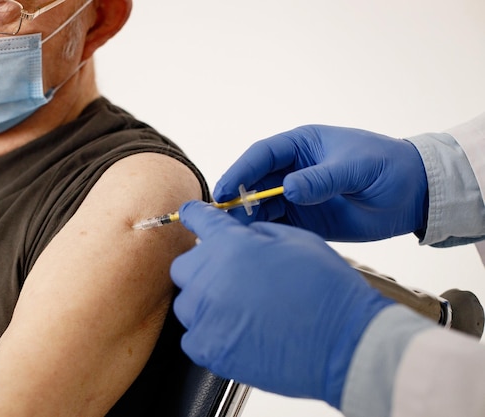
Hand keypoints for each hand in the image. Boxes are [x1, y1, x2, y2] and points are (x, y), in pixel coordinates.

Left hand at [171, 201, 393, 407]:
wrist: (345, 343)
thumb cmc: (327, 290)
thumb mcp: (296, 240)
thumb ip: (256, 232)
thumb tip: (238, 234)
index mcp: (231, 244)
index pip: (197, 218)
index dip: (195, 216)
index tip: (191, 217)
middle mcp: (210, 276)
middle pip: (185, 266)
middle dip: (203, 268)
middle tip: (232, 278)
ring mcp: (206, 315)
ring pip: (187, 303)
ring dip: (206, 303)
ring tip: (241, 310)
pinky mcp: (208, 349)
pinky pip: (193, 336)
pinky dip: (210, 333)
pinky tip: (238, 332)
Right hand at [213, 125, 427, 240]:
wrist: (413, 194)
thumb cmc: (387, 167)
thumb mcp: (356, 167)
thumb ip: (322, 178)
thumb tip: (288, 189)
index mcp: (301, 145)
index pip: (262, 155)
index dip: (239, 171)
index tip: (223, 190)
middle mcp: (293, 169)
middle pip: (255, 182)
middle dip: (237, 198)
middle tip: (222, 219)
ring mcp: (298, 195)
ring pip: (262, 206)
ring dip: (248, 219)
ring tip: (233, 236)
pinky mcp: (306, 219)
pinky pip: (278, 225)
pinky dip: (265, 233)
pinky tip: (255, 243)